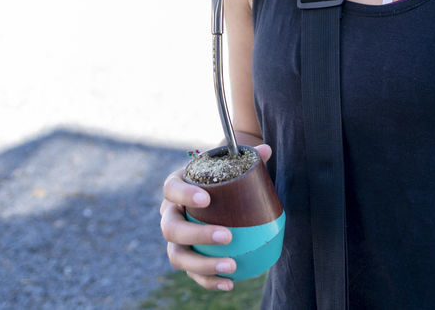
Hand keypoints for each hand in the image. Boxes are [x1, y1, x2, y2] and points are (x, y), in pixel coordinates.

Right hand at [159, 143, 272, 290]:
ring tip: (231, 266)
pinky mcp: (186, 258)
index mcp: (175, 188)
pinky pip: (192, 273)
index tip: (206, 198)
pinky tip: (230, 284)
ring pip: (178, 257)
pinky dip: (209, 281)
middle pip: (171, 229)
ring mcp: (175, 240)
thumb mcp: (229, 165)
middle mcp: (169, 215)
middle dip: (197, 235)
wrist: (212, 195)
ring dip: (203, 264)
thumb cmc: (220, 177)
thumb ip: (246, 157)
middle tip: (227, 235)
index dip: (184, 195)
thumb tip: (265, 150)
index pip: (171, 189)